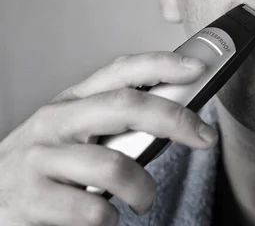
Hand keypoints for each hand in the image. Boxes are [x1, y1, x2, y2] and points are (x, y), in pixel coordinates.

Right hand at [0, 52, 216, 225]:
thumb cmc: (45, 166)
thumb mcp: (76, 133)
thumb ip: (116, 121)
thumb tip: (178, 114)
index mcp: (73, 101)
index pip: (121, 71)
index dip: (162, 64)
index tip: (196, 68)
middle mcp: (55, 121)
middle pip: (125, 106)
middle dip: (174, 118)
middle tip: (205, 137)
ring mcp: (40, 158)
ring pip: (113, 164)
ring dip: (143, 187)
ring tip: (144, 199)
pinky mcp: (30, 198)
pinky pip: (91, 209)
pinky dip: (110, 218)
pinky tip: (107, 218)